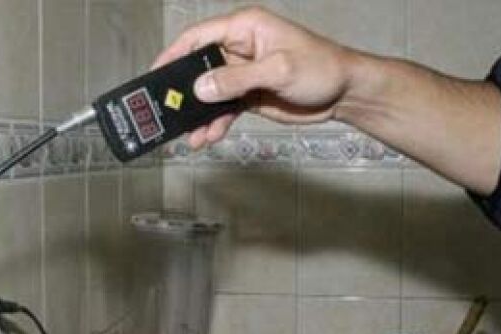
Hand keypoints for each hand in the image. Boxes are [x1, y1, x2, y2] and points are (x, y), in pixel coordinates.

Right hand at [153, 6, 355, 147]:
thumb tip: (201, 88)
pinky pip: (224, 109)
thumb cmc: (321, 68)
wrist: (345, 93)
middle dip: (184, 92)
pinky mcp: (250, 94)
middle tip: (167, 112)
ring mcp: (244, 73)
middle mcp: (240, 48)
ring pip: (210, 93)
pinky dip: (215, 123)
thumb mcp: (277, 70)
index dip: (174, 55)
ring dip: (199, 115)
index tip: (154, 74)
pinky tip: (208, 137)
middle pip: (199, 68)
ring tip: (191, 136)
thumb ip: (237, 79)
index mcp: (245, 28)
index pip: (198, 37)